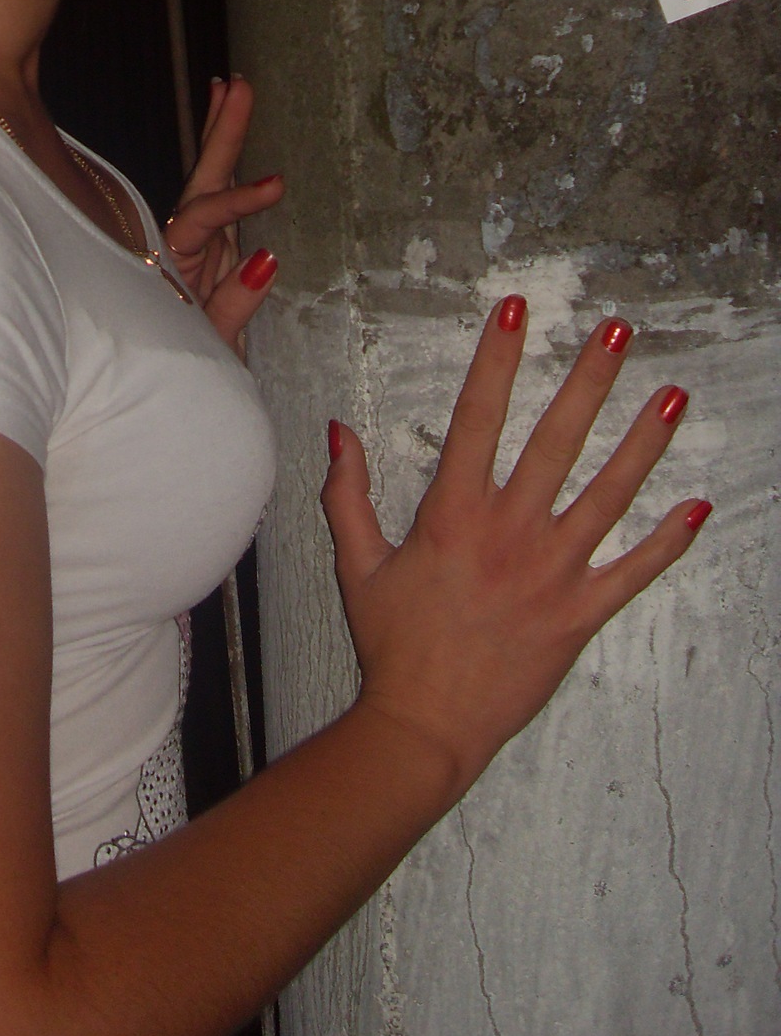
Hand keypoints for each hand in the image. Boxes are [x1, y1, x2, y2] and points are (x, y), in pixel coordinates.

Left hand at [165, 75, 284, 350]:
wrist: (174, 393)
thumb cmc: (186, 369)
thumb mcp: (213, 345)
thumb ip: (235, 305)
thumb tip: (267, 257)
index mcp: (175, 265)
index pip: (202, 219)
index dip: (237, 202)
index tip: (276, 185)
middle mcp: (185, 246)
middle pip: (202, 181)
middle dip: (222, 134)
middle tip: (237, 87)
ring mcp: (199, 245)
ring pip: (210, 181)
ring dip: (221, 135)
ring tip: (231, 89)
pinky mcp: (214, 250)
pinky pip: (221, 200)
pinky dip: (228, 164)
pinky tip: (227, 125)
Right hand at [324, 299, 709, 794]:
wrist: (424, 724)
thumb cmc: (392, 647)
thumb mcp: (358, 563)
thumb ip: (347, 493)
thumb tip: (338, 433)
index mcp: (454, 514)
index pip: (478, 414)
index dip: (497, 357)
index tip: (514, 311)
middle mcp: (510, 533)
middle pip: (557, 439)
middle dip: (589, 378)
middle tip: (615, 331)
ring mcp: (552, 573)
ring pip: (609, 494)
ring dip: (644, 443)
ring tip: (673, 397)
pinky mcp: (580, 615)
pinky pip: (634, 571)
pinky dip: (668, 541)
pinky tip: (697, 507)